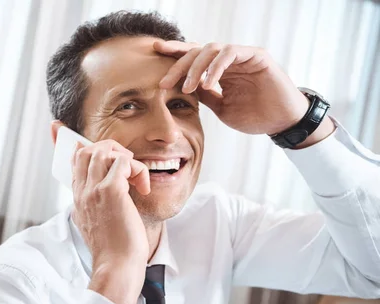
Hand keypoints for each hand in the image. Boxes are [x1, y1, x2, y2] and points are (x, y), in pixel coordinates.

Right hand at [71, 139, 149, 303]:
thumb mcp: (96, 224)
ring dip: (125, 158)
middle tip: (127, 165)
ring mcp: (94, 190)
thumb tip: (103, 190)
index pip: (74, 160)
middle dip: (110, 149)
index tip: (91, 144)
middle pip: (86, 150)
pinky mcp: (111, 192)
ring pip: (103, 151)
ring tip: (135, 177)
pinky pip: (123, 162)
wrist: (116, 267)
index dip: (83, 147)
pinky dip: (137, 169)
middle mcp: (82, 191)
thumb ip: (94, 204)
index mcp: (78, 198)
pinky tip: (142, 187)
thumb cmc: (113, 249)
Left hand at [154, 41, 309, 134]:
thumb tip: (183, 88)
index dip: (174, 55)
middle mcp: (229, 59)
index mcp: (220, 70)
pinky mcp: (256, 56)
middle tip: (163, 83)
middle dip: (177, 65)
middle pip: (197, 51)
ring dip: (195, 68)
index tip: (154, 55)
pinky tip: (208, 84)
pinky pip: (230, 53)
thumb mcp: (221, 107)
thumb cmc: (254, 116)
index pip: (193, 57)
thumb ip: (204, 95)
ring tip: (187, 88)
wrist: (281, 123)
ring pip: (211, 49)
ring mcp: (242, 55)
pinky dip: (216, 68)